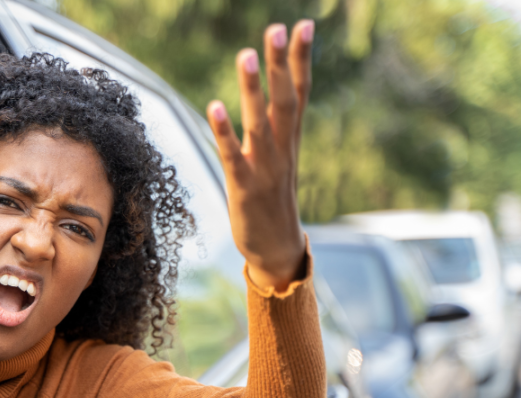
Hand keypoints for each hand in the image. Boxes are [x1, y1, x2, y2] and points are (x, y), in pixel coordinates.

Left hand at [207, 21, 313, 291]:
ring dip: (252, 91)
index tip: (305, 24)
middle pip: (285, 100)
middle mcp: (282, 151)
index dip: (301, 59)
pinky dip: (225, 133)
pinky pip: (233, 157)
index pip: (300, 92)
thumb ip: (273, 126)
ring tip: (246, 55)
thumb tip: (270, 92)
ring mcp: (265, 170)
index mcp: (290, 141)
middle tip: (277, 28)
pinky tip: (214, 107)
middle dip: (281, 64)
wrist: (277, 249)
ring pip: (260, 124)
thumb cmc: (273, 200)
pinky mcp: (245, 189)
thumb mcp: (278, 158)